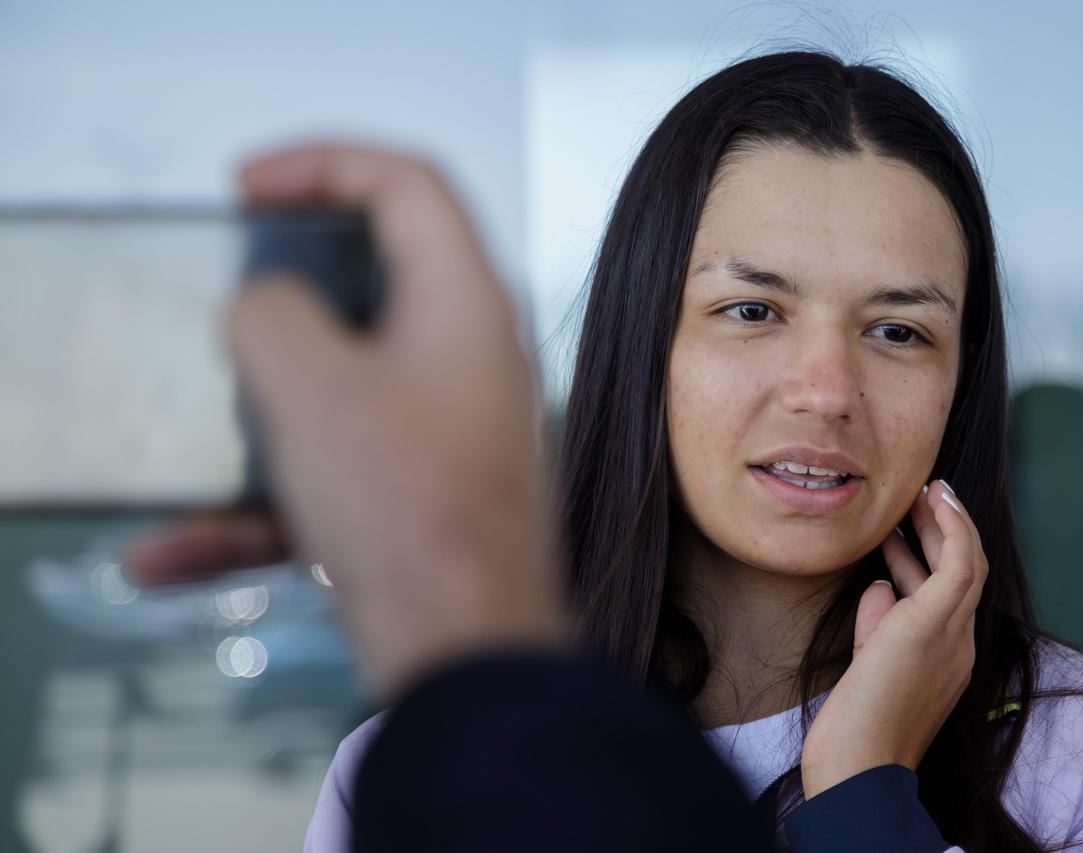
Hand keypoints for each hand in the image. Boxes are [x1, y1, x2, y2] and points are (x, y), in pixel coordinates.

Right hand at [125, 142, 566, 697]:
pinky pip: (334, 480)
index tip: (245, 186)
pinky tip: (170, 552)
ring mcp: (453, 431)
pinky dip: (261, 506)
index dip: (323, 160)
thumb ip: (268, 314)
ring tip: (199, 417)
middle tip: (228, 289)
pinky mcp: (426, 499)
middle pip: (379, 280)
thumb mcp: (308, 385)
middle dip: (287, 283)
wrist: (468, 654)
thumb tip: (267, 308)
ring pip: (345, 387)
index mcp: (466, 303)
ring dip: (262, 407)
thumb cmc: (407, 508)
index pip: (409, 182)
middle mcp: (472, 358)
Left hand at [799, 479, 986, 797]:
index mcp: (947, 659)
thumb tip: (877, 586)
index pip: (943, 596)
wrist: (860, 765)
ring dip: (946, 518)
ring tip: (925, 485)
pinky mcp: (937, 622)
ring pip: (964, 560)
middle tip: (917, 496)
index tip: (901, 533)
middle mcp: (959, 644)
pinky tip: (939, 495)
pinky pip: (960, 560)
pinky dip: (954, 524)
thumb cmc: (855, 726)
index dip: (923, 558)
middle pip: (959, 572)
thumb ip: (876, 624)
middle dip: (938, 531)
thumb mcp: (867, 662)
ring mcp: (954, 633)